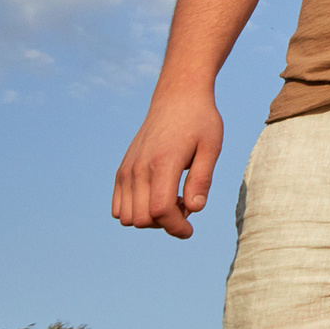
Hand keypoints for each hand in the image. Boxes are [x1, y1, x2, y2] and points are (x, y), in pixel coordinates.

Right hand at [113, 90, 223, 238]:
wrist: (177, 97)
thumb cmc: (200, 120)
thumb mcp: (211, 147)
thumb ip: (201, 180)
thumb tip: (194, 210)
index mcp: (162, 163)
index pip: (160, 211)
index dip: (176, 227)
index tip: (189, 231)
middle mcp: (138, 168)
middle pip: (142, 219)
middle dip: (165, 223)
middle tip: (186, 205)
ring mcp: (127, 169)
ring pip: (127, 216)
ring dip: (149, 218)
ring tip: (172, 199)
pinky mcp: (122, 169)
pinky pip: (118, 205)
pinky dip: (135, 210)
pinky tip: (157, 196)